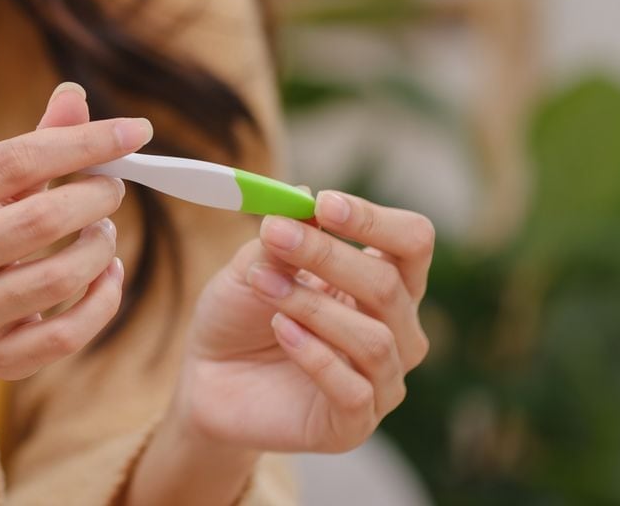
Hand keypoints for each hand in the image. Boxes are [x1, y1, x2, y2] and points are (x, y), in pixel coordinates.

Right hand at [0, 82, 147, 381]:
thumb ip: (36, 140)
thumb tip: (75, 94)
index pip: (15, 160)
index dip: (83, 142)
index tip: (136, 131)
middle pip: (41, 220)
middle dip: (95, 197)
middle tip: (113, 187)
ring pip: (60, 278)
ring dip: (102, 248)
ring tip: (104, 232)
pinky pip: (70, 333)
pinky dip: (104, 299)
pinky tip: (107, 274)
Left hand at [168, 190, 435, 453]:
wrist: (207, 379)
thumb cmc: (240, 316)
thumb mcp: (252, 266)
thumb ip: (281, 236)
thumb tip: (305, 195)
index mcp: (382, 283)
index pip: (412, 243)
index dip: (375, 220)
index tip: (325, 204)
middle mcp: (395, 331)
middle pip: (389, 285)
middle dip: (328, 255)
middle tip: (275, 234)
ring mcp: (381, 381)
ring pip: (373, 338)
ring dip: (312, 305)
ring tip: (263, 284)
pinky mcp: (353, 423)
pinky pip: (353, 389)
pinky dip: (314, 354)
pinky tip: (280, 330)